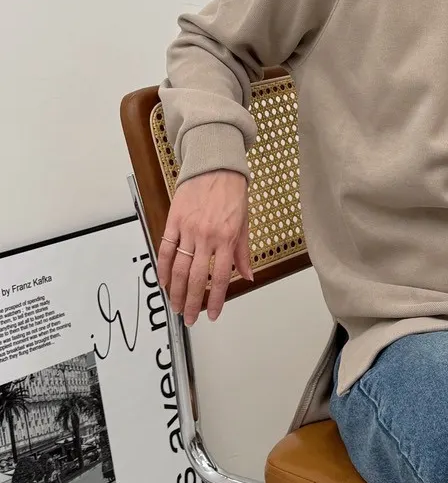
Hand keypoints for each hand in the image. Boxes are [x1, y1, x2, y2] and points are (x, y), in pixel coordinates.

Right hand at [157, 169, 253, 326]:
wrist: (216, 165)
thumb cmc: (232, 191)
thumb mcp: (244, 222)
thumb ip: (242, 251)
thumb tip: (248, 275)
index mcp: (227, 238)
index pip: (221, 277)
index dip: (215, 300)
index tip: (211, 314)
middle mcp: (207, 236)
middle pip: (197, 278)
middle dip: (193, 302)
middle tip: (189, 318)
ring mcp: (189, 229)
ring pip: (180, 268)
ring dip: (177, 291)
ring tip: (176, 305)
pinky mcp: (174, 220)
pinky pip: (166, 248)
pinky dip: (164, 267)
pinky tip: (164, 281)